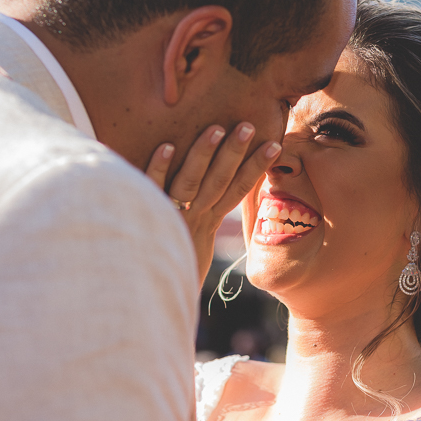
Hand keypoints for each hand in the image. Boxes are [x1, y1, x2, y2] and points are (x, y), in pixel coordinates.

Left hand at [145, 123, 281, 287]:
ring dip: (203, 155)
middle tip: (249, 126)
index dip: (255, 168)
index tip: (275, 146)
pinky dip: (160, 169)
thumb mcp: (192, 244)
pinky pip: (153, 189)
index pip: (236, 191)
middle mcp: (193, 218)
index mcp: (206, 222)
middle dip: (235, 153)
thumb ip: (202, 218)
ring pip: (190, 183)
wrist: (148, 295)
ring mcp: (171, 217)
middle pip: (218, 182)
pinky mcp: (146, 218)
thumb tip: (216, 194)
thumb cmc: (171, 267)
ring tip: (216, 129)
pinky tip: (167, 147)